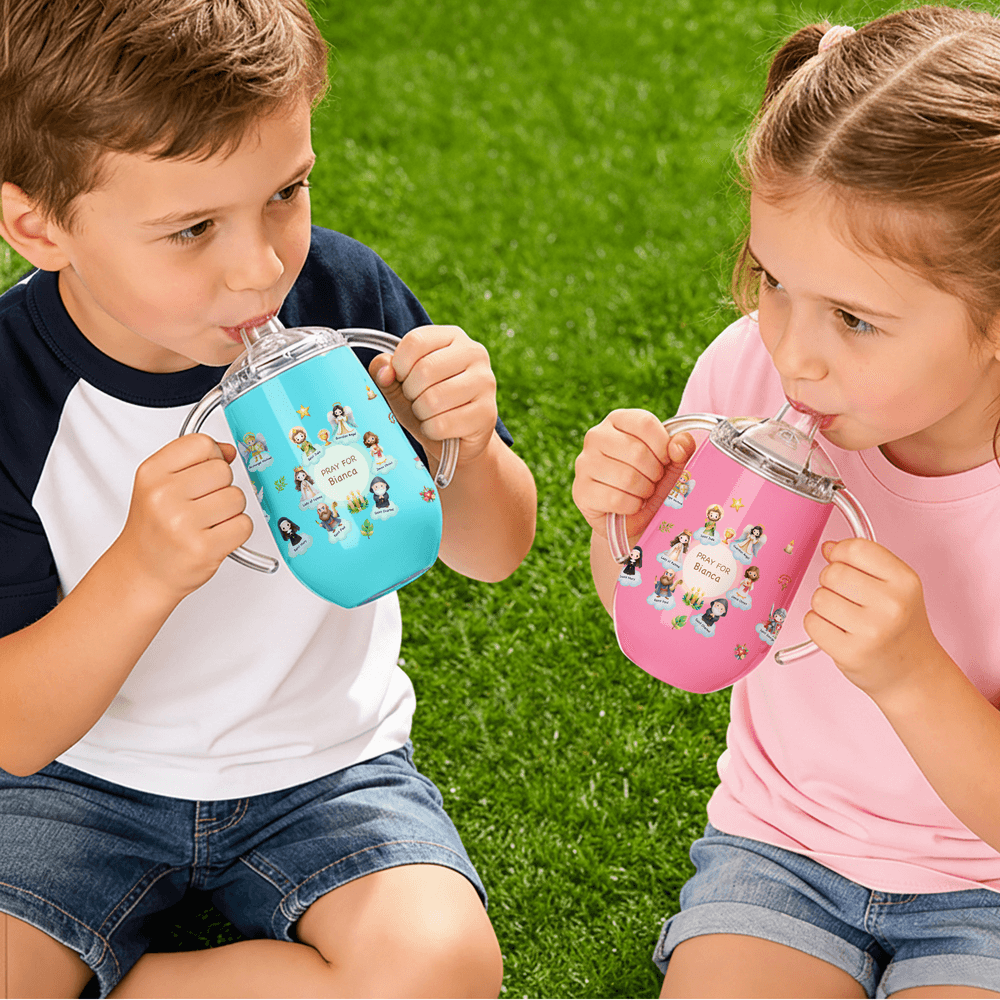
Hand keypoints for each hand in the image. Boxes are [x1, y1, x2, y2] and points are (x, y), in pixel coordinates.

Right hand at [115, 434, 251, 600]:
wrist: (142, 572)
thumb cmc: (154, 528)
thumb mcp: (158, 484)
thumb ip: (192, 460)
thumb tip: (229, 450)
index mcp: (151, 473)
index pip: (201, 443)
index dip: (211, 457)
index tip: (203, 472)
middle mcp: (163, 496)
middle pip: (223, 471)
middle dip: (221, 486)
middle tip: (202, 504)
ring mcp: (182, 523)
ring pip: (237, 497)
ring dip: (230, 510)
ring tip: (207, 522)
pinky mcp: (203, 548)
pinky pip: (244, 525)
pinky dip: (236, 531)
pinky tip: (215, 536)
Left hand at [368, 325, 497, 467]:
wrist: (458, 441)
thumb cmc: (428, 406)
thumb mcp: (401, 385)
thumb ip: (386, 372)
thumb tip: (384, 371)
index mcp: (453, 337)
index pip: (415, 341)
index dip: (398, 365)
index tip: (401, 379)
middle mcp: (474, 353)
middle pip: (424, 370)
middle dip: (410, 393)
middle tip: (416, 401)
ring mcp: (485, 382)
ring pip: (433, 399)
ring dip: (420, 413)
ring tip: (428, 414)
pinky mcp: (487, 413)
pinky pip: (442, 424)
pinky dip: (431, 431)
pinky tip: (439, 429)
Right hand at [572, 408, 695, 540]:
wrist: (629, 518)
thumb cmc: (649, 482)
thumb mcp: (671, 463)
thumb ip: (681, 448)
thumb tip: (680, 445)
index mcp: (617, 420)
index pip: (644, 423)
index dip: (663, 446)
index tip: (666, 460)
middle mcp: (596, 436)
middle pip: (637, 452)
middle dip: (655, 473)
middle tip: (653, 481)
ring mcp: (584, 463)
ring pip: (627, 477)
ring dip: (644, 491)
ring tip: (643, 493)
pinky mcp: (581, 491)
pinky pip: (616, 499)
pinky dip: (632, 507)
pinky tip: (630, 505)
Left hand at [804, 538, 941, 699]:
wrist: (913, 673)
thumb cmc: (900, 627)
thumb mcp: (898, 587)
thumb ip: (865, 562)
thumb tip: (829, 547)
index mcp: (905, 581)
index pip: (855, 548)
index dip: (840, 553)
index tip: (842, 562)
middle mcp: (892, 605)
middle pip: (832, 573)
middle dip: (830, 582)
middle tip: (846, 597)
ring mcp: (872, 631)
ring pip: (819, 597)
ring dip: (824, 605)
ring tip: (845, 617)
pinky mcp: (851, 652)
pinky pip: (811, 622)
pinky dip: (818, 625)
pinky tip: (838, 632)